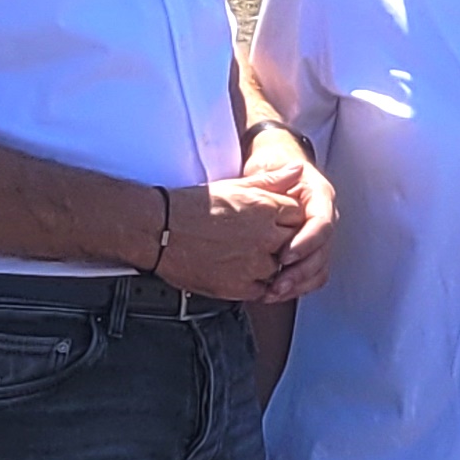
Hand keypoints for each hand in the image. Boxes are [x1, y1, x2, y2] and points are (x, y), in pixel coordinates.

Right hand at [150, 176, 305, 300]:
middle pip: (296, 242)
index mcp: (266, 208)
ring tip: (248, 255)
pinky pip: (264, 290)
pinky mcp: (240, 287)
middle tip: (263, 240)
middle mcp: (265, 237)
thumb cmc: (190, 206)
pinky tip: (243, 272)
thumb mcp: (234, 186)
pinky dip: (259, 284)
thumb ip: (270, 180)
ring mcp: (254, 264)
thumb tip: (297, 170)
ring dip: (273, 264)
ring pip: (283, 268)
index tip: (275, 221)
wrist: (159, 230)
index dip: (288, 219)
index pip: (299, 215)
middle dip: (286, 241)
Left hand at [243, 132, 336, 302]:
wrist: (273, 168)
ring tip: (273, 293)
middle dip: (300, 272)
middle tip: (277, 284)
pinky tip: (275, 293)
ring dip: (298, 284)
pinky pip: (311, 275)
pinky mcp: (311, 252)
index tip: (284, 256)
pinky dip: (296, 287)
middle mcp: (325, 219)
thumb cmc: (272, 167)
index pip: (322, 224)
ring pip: (320, 268)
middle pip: (323, 252)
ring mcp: (320, 238)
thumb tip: (295, 170)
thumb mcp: (271, 167)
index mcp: (320, 198)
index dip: (306, 243)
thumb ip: (280, 175)